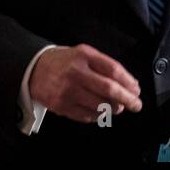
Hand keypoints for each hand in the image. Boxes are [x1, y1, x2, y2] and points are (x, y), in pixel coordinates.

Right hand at [28, 44, 142, 122]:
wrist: (33, 69)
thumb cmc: (64, 61)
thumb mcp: (83, 53)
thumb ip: (104, 65)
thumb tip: (129, 83)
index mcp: (84, 56)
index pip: (113, 70)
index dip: (128, 82)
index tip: (136, 89)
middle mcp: (76, 73)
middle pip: (108, 89)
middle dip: (127, 99)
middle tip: (136, 104)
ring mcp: (67, 91)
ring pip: (99, 105)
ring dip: (113, 109)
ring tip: (118, 107)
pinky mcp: (60, 106)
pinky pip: (86, 116)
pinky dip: (98, 116)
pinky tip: (101, 112)